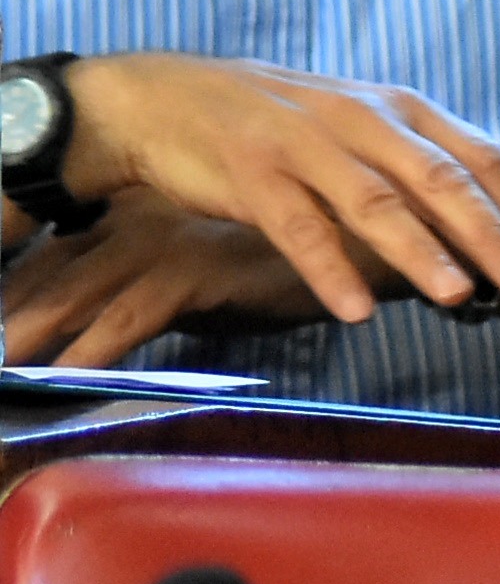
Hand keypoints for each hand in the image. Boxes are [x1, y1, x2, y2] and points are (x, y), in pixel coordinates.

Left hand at [6, 189, 349, 363]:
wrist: (378, 230)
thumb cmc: (313, 248)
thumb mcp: (232, 258)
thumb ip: (188, 276)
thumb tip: (150, 311)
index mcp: (152, 208)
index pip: (67, 245)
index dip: (22, 281)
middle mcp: (150, 217)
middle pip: (57, 267)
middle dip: (14, 310)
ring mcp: (170, 238)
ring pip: (80, 291)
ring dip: (35, 333)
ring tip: (6, 367)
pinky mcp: (198, 267)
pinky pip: (128, 317)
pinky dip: (94, 349)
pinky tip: (67, 376)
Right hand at [34, 55, 499, 323]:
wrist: (168, 99)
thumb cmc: (281, 123)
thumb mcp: (361, 129)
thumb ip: (417, 167)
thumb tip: (486, 227)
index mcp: (402, 109)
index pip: (483, 158)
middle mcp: (364, 120)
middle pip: (443, 181)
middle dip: (493, 236)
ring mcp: (308, 145)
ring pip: (377, 203)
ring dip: (422, 253)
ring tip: (461, 297)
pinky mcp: (253, 174)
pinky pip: (299, 227)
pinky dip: (331, 268)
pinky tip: (357, 310)